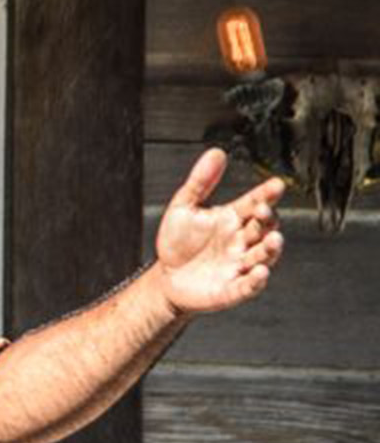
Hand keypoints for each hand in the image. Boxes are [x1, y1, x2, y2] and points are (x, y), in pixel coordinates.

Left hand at [154, 148, 285, 315]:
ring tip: (274, 238)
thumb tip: (216, 153)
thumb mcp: (184, 207)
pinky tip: (260, 271)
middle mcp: (242, 241)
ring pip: (263, 256)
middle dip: (267, 220)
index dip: (267, 194)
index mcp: (233, 219)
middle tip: (263, 210)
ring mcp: (240, 265)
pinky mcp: (233, 289)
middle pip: (263, 228)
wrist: (166, 277)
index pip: (255, 203)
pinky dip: (256, 280)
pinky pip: (249, 286)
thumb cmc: (178, 242)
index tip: (276, 184)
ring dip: (271, 248)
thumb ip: (200, 181)